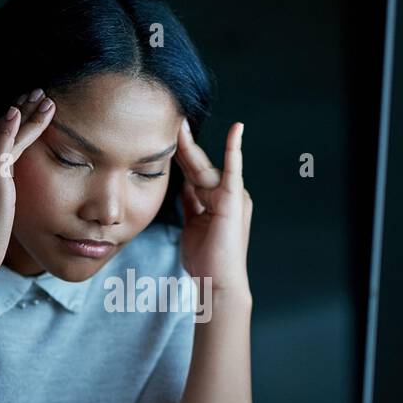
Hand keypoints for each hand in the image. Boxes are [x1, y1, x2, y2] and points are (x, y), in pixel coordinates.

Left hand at [175, 118, 252, 299]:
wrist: (216, 282)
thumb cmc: (205, 261)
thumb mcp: (192, 225)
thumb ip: (190, 204)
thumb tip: (183, 186)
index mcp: (214, 200)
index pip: (193, 172)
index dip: (179, 155)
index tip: (166, 136)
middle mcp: (225, 194)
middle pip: (197, 166)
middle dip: (182, 145)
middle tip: (171, 120)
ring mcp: (231, 196)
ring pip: (204, 167)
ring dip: (191, 146)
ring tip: (179, 125)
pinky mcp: (233, 200)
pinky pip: (233, 171)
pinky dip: (235, 150)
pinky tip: (237, 130)